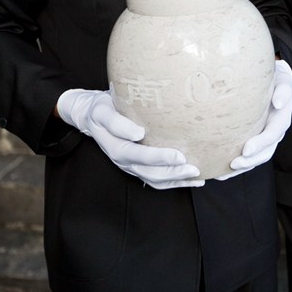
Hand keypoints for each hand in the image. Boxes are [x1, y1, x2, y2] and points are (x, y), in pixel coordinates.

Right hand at [57, 88, 202, 189]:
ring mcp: (133, 166)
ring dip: (177, 181)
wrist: (94, 116)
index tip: (179, 156)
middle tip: (194, 169)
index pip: (139, 156)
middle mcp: (125, 162)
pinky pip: (158, 179)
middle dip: (174, 173)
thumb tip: (138, 133)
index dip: (160, 158)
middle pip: (151, 173)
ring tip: (197, 176)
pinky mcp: (140, 166)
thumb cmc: (101, 110)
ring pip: (156, 180)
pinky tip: (193, 179)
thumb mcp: (103, 111)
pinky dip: (175, 182)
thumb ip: (116, 122)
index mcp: (117, 148)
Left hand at [216, 60, 291, 180]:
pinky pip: (247, 157)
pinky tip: (221, 172)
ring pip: (256, 159)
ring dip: (242, 167)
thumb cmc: (276, 81)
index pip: (272, 135)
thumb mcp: (282, 82)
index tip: (246, 149)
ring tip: (224, 173)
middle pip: (265, 153)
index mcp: (281, 121)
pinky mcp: (256, 141)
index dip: (260, 144)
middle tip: (233, 164)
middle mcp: (274, 133)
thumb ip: (282, 92)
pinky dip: (236, 166)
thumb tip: (278, 103)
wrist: (273, 84)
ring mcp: (265, 140)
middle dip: (249, 161)